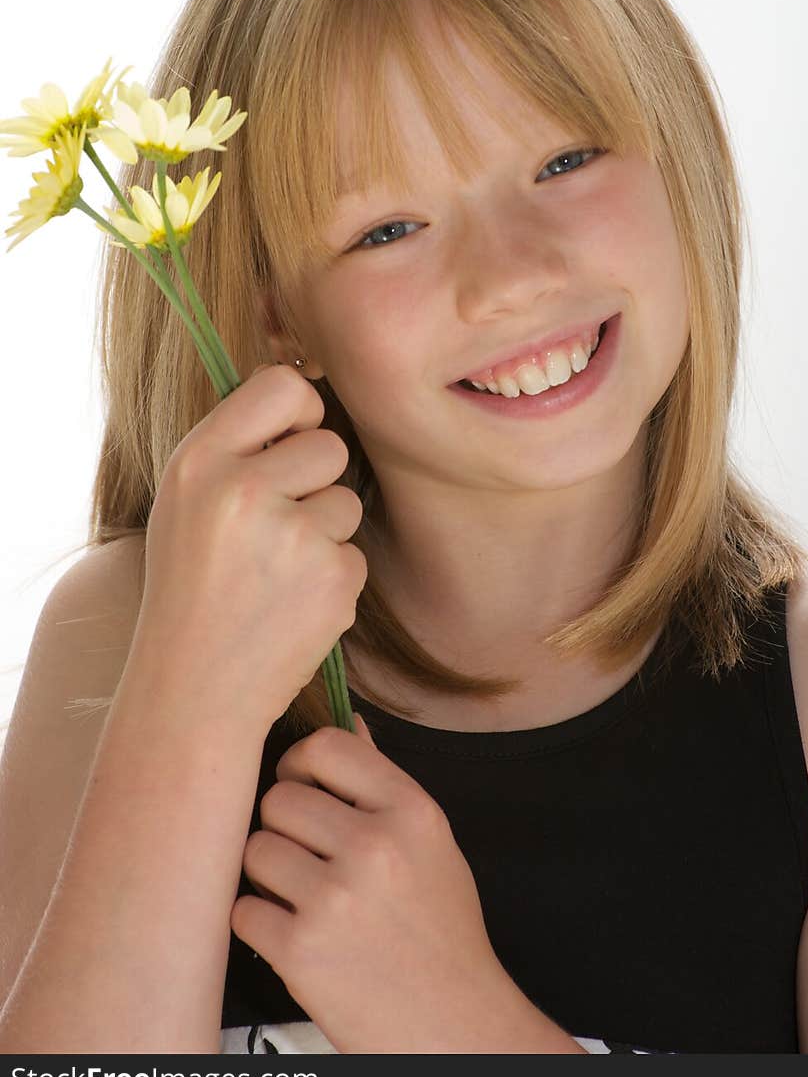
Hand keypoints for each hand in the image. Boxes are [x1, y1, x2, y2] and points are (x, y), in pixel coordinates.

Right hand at [130, 364, 366, 733]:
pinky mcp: (332, 579)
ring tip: (274, 574)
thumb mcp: (185, 502)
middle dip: (314, 482)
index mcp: (199, 461)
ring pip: (345, 501)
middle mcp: (243, 490)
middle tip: (274, 529)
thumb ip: (235, 447)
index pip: (282, 386)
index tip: (292, 440)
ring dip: (323, 534)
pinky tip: (289, 606)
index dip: (300, 411)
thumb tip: (302, 392)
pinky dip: (331, 579)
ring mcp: (291, 536)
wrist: (193, 690)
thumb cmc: (191, 587)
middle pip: (328, 445)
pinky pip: (354, 552)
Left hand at [230, 715, 514, 1052]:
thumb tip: (347, 722)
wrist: (454, 1027)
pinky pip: (243, 909)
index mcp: (412, 812)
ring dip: (267, 875)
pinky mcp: (300, 951)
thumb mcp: (431, 845)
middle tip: (306, 858)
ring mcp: (335, 900)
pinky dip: (258, 924)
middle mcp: (375, 847)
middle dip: (284, 828)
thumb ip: (384, 786)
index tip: (301, 785)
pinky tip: (292, 935)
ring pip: (254, 850)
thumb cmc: (440, 933)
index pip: (327, 746)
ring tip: (300, 898)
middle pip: (279, 799)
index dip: (301, 763)